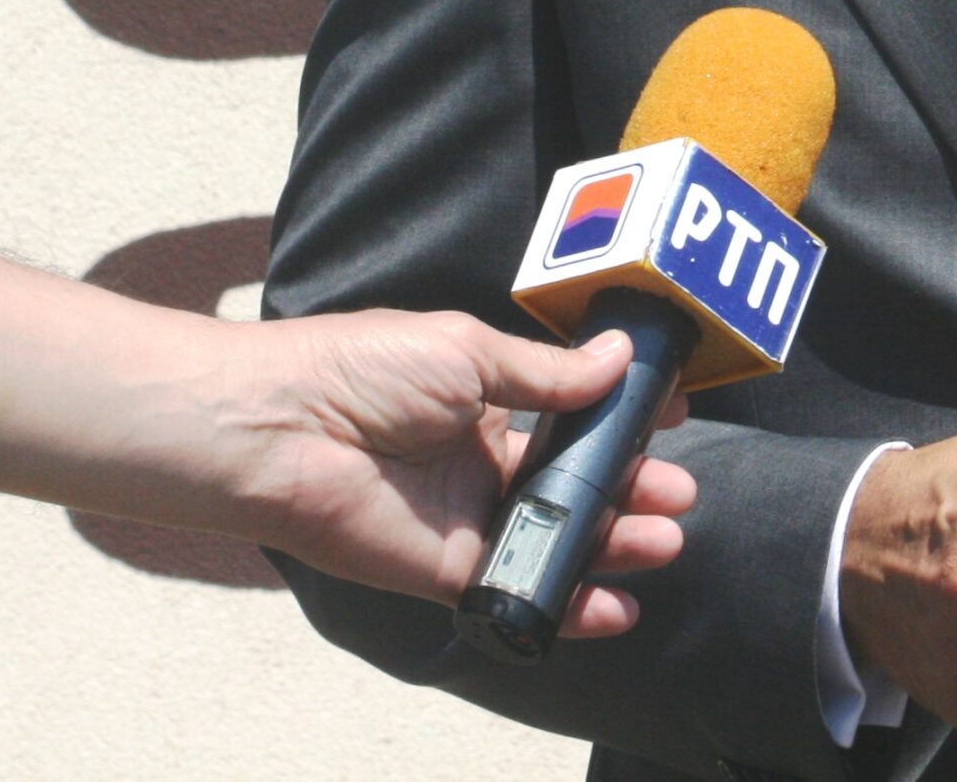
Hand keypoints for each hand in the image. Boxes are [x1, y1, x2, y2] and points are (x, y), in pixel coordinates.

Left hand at [222, 313, 695, 636]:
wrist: (278, 430)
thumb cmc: (361, 369)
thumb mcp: (467, 351)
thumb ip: (546, 373)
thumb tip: (618, 359)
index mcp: (487, 396)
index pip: (571, 412)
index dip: (621, 418)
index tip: (671, 416)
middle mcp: (483, 458)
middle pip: (575, 481)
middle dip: (631, 487)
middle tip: (678, 494)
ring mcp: (467, 516)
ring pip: (556, 536)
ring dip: (614, 542)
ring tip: (664, 541)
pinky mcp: (446, 569)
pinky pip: (516, 588)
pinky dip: (567, 601)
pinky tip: (615, 604)